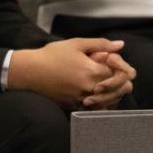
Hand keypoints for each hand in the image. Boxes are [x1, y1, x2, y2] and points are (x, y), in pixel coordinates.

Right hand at [7, 38, 128, 109]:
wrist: (29, 72)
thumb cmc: (52, 55)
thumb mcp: (77, 44)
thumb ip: (101, 45)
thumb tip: (120, 45)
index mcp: (93, 72)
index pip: (122, 74)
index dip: (122, 66)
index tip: (114, 60)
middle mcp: (90, 89)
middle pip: (120, 89)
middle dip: (121, 80)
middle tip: (113, 70)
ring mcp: (82, 100)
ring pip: (110, 101)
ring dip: (113, 91)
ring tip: (106, 80)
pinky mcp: (74, 107)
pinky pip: (96, 108)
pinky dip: (101, 101)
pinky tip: (97, 92)